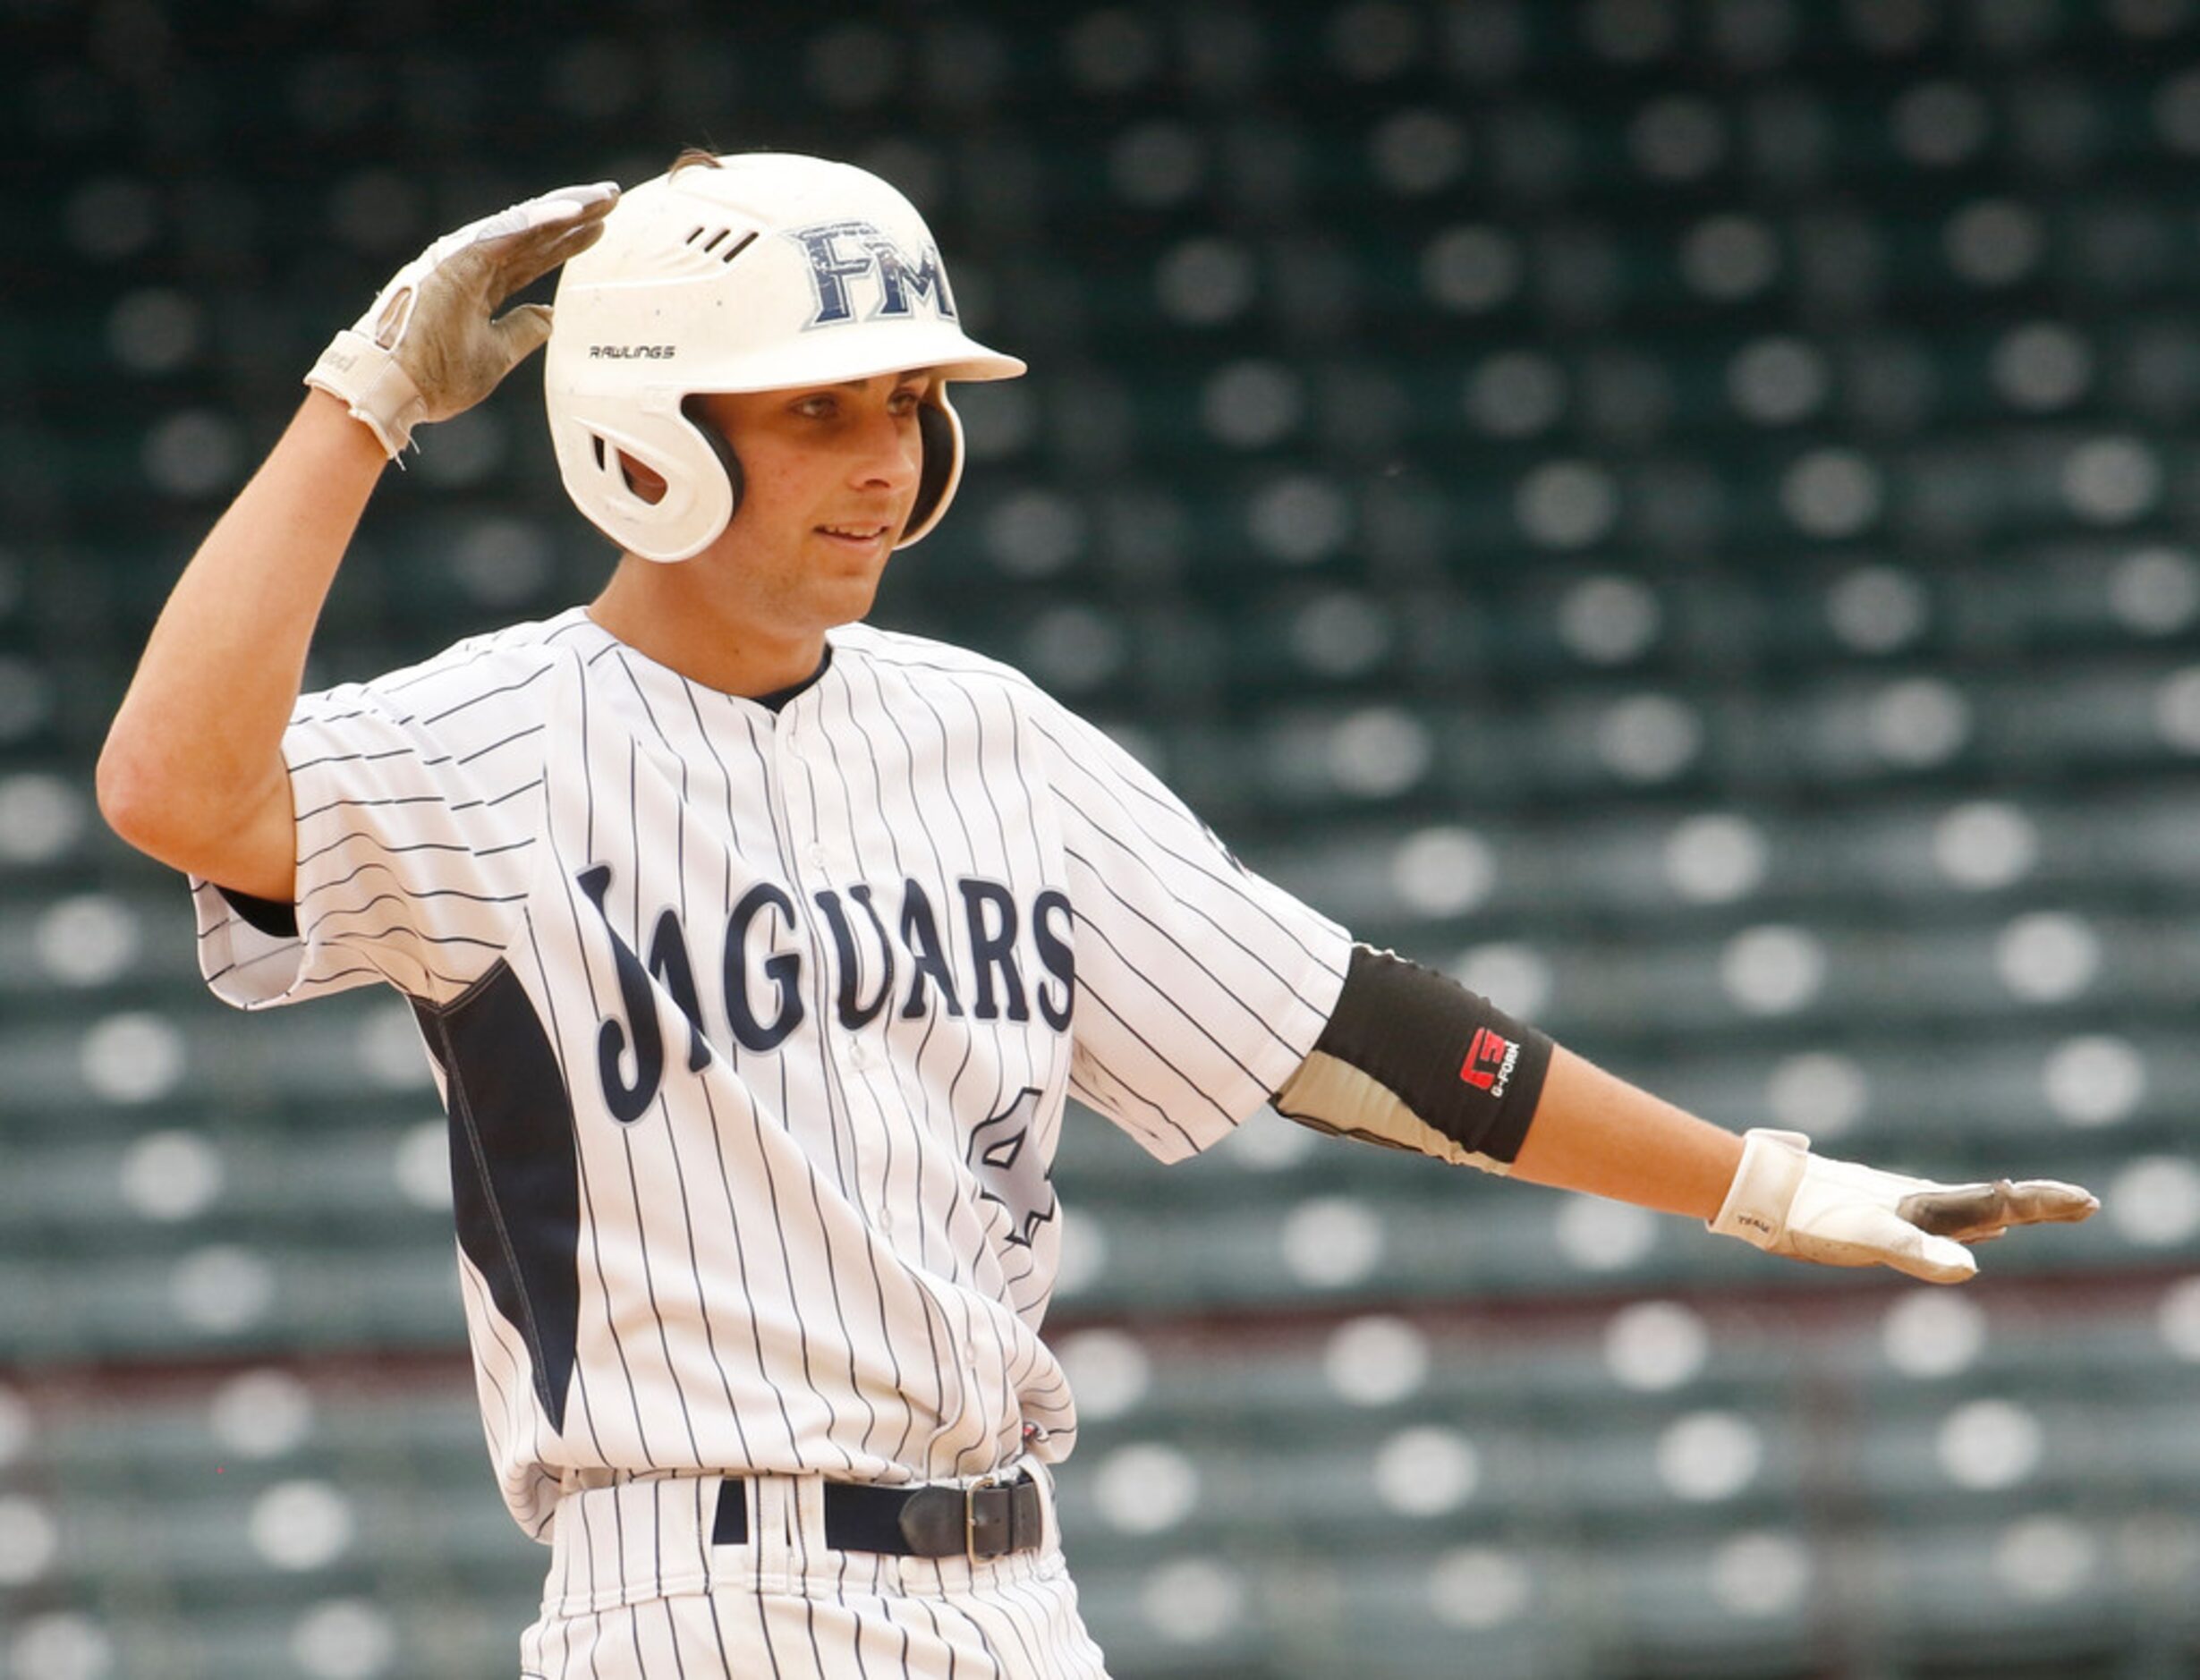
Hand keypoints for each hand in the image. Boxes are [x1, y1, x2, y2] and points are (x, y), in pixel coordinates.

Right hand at [304, 181, 619, 457]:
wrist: (391, 389)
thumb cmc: (433, 378)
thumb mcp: (495, 357)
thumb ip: (522, 331)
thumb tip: (549, 315)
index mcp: (481, 284)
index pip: (532, 255)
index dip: (566, 241)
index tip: (601, 228)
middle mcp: (473, 264)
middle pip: (533, 233)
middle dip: (574, 215)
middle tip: (612, 197)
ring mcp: (463, 258)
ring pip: (523, 224)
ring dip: (564, 208)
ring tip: (603, 197)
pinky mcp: (456, 260)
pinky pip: (504, 234)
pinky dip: (538, 222)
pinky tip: (572, 212)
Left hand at [1709, 1128, 2097, 1283]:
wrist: (1764, 1193)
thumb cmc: (1816, 1217)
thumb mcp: (1870, 1237)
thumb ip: (1919, 1251)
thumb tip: (1971, 1267)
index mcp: (1930, 1205)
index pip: (2001, 1202)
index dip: (2044, 1204)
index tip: (2088, 1201)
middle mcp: (1922, 1200)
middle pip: (1994, 1201)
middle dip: (2039, 1205)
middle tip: (2085, 1203)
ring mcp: (1902, 1205)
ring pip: (1970, 1208)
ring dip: (2010, 1211)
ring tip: (2039, 1213)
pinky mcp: (1880, 1213)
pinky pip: (1941, 1221)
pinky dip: (1971, 1226)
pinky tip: (1976, 1237)